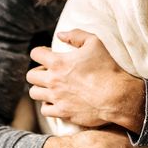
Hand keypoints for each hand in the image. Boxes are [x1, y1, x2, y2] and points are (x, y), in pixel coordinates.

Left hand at [27, 29, 144, 130]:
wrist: (116, 96)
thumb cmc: (107, 68)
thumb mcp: (95, 43)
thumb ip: (76, 35)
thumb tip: (60, 34)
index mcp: (58, 62)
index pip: (35, 54)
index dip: (40, 52)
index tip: (48, 54)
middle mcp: (53, 81)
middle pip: (31, 75)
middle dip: (38, 71)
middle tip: (49, 72)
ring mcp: (56, 98)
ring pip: (34, 93)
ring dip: (40, 89)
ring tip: (51, 87)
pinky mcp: (63, 112)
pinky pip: (44, 110)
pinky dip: (48, 105)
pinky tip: (57, 101)